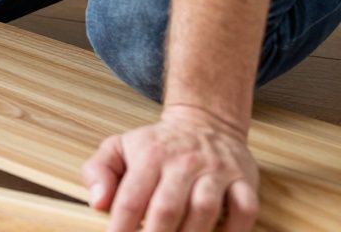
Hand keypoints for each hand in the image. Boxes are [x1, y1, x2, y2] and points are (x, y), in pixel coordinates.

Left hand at [82, 105, 258, 231]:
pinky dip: (235, 230)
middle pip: (168, 208)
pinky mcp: (244, 180)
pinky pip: (245, 209)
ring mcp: (216, 171)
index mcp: (149, 156)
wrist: (205, 122)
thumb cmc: (155, 145)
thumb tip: (98, 202)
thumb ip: (98, 171)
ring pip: (204, 210)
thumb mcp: (118, 147)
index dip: (122, 226)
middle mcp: (184, 162)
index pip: (131, 198)